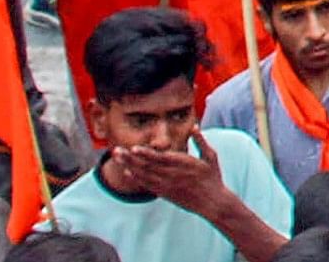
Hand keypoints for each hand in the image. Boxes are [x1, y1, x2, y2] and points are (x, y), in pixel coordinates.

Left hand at [113, 133, 235, 220]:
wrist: (211, 202)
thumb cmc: (212, 177)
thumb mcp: (211, 156)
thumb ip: (200, 141)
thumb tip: (194, 126)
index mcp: (183, 164)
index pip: (160, 158)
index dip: (146, 153)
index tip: (133, 148)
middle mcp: (172, 175)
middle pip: (147, 165)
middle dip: (130, 158)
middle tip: (116, 150)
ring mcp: (167, 185)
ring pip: (144, 174)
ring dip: (128, 166)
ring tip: (117, 158)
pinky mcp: (164, 192)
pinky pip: (147, 185)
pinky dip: (136, 178)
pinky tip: (127, 172)